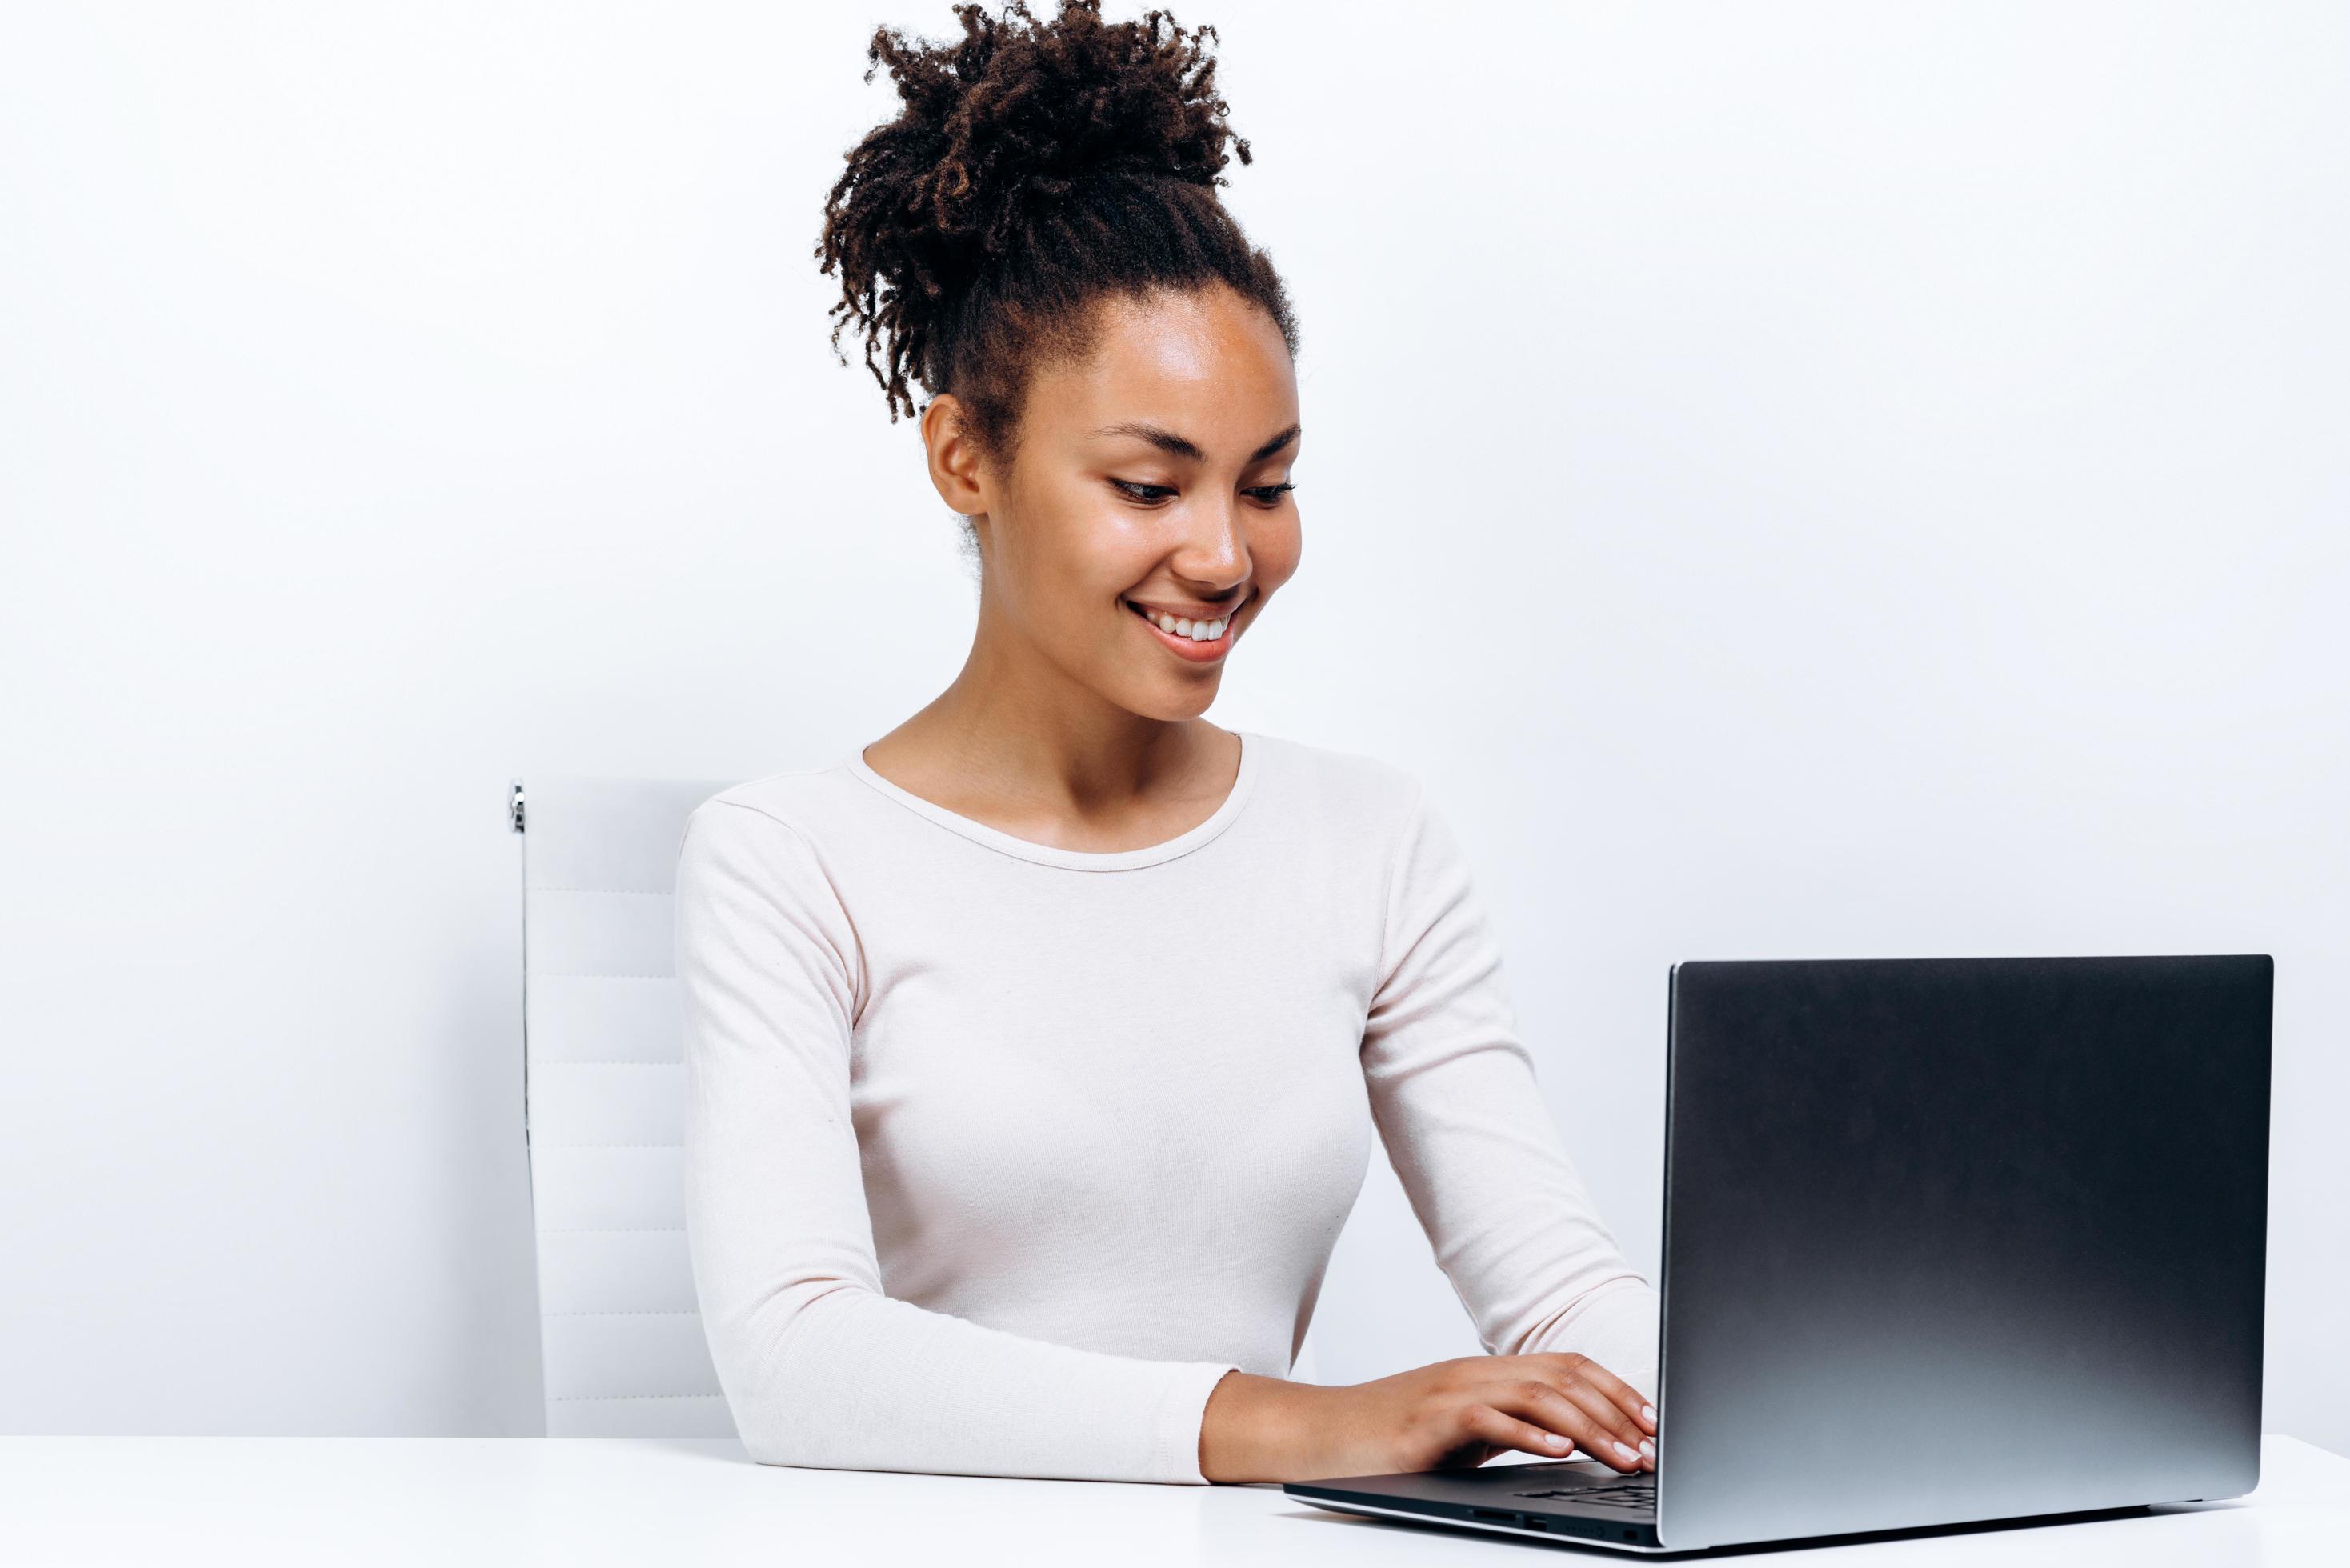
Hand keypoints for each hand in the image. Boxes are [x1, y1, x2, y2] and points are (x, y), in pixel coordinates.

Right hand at [1198, 1353, 1656, 1483]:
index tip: (1652, 1423)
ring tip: (1621, 1456)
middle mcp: (1475, 1372)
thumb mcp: (1465, 1430)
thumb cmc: (1394, 1439)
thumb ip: (1511, 1426)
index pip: (1566, 1367)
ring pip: (1536, 1395)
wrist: (1324, 1435)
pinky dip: (1528, 1433)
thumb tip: (1573, 1441)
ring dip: (1588, 1427)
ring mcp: (1451, 1391)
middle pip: (1562, 1378)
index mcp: (1488, 1372)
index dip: (1615, 1390)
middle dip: (1615, 1412)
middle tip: (1650, 1448)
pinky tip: (1559, 1451)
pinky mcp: (1429, 1419)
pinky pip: (1488, 1419)